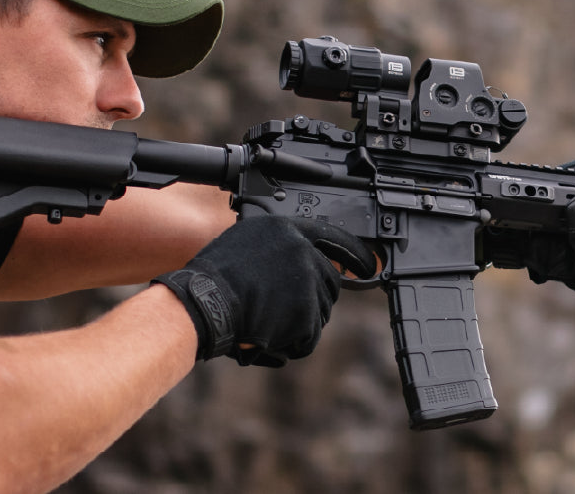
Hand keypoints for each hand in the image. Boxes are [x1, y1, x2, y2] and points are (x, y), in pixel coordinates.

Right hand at [151, 216, 376, 366]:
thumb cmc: (212, 279)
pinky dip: (292, 344)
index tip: (371, 264)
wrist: (204, 304)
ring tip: (266, 324)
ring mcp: (307, 280)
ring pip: (320, 311)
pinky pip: (309, 337)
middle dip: (314, 300)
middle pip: (330, 281)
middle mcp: (302, 250)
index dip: (355, 253)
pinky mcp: (306, 312)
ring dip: (299, 324)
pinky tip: (267, 338)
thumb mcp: (245, 244)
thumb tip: (300, 259)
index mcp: (286, 229)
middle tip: (285, 312)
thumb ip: (276, 248)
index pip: (334, 237)